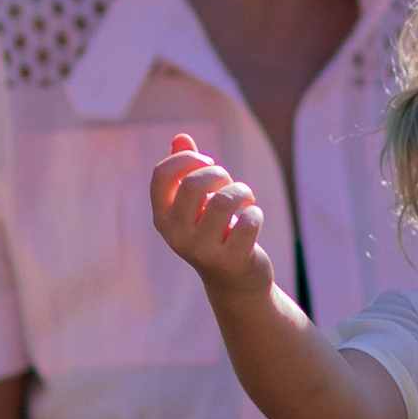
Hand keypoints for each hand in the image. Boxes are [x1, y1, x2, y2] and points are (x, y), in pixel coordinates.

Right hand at [152, 130, 272, 299]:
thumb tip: (180, 137)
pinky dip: (255, 213)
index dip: (187, 159)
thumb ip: (188, 171)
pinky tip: (253, 219)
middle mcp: (175, 235)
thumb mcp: (198, 203)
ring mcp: (200, 251)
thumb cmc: (216, 233)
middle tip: (230, 183)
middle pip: (193, 185)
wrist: (235, 281)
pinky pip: (247, 222)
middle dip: (219, 174)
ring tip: (246, 199)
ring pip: (223, 201)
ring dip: (242, 191)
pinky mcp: (229, 261)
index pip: (161, 176)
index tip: (208, 163)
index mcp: (162, 217)